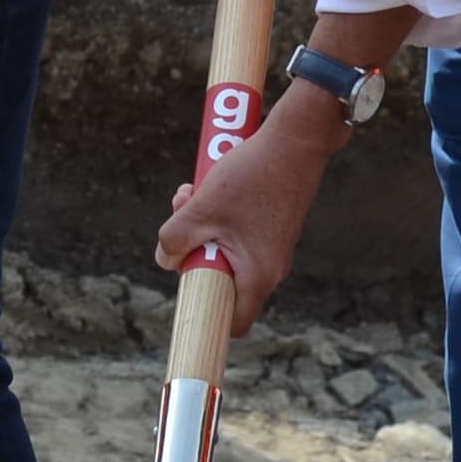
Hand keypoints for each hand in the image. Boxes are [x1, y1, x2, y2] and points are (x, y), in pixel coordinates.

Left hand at [151, 91, 340, 322]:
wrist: (296, 139)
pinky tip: (207, 185)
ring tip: (191, 192)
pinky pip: (234, 232)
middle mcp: (270, 268)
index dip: (205, 314)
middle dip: (191, 249)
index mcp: (258, 276)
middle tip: (181, 214)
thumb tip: (164, 260)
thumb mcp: (201, 208)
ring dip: (199, 225)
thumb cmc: (251, 176)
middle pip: (218, 277)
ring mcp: (271, 247)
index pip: (232, 322)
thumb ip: (174, 239)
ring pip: (222, 249)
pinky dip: (215, 214)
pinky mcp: (270, 226)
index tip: (183, 290)